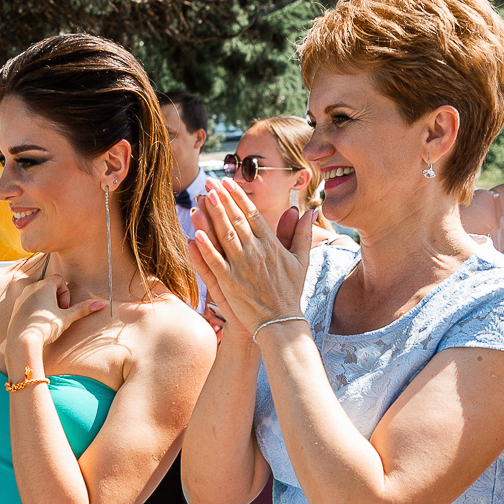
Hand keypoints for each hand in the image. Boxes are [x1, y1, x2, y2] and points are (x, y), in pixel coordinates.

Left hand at [0, 271, 106, 381]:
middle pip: (48, 286)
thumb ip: (83, 309)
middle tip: (58, 315)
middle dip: (56, 299)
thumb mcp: (67, 318)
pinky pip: (28, 303)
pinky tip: (38, 324)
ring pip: (38, 295)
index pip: (59, 279)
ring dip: (46, 304)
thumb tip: (101, 304)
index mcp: (43, 286)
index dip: (66, 293)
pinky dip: (35, 310)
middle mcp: (31, 288)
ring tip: (48, 320)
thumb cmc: (45, 328)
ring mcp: (21, 297)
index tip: (64, 308)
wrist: (22, 341)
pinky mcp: (15, 308)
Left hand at [188, 177, 312, 333]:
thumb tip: (308, 210)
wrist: (280, 322)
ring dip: (213, 216)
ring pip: (225, 236)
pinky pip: (215, 262)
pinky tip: (196, 234)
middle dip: (223, 199)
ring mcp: (242, 268)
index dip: (239, 197)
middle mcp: (256, 252)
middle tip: (210, 181)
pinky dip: (206, 248)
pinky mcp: (230, 283)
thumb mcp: (301, 260)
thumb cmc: (290, 291)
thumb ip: (302, 233)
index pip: (253, 215)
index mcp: (271, 245)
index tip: (227, 182)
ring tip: (204, 197)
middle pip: (236, 220)